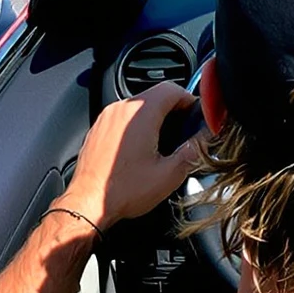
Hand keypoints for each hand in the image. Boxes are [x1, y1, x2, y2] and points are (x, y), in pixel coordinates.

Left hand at [60, 84, 204, 231]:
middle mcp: (121, 109)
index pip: (172, 89)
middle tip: (183, 133)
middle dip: (173, 111)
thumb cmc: (122, 191)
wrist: (87, 204)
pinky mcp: (98, 128)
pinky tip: (140, 150)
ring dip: (154, 118)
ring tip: (163, 145)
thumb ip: (193, 151)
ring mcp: (106, 117)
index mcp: (141, 113)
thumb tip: (206, 138)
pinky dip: (136, 126)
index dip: (189, 100)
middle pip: (155, 96)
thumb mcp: (169, 174)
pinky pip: (122, 118)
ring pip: (138, 106)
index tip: (197, 115)